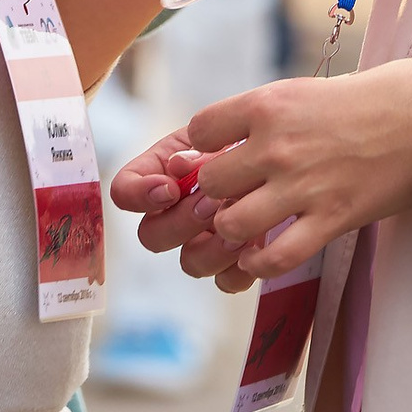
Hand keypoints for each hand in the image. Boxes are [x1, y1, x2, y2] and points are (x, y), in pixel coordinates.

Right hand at [111, 130, 247, 281]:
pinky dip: (240, 267)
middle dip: (182, 221)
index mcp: (162, 173)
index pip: (124, 192)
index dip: (139, 195)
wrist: (287, 152)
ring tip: (240, 225)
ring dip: (213, 248)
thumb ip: (201, 147)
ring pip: (190, 263)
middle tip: (212, 203)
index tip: (170, 187)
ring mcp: (203, 240)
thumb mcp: (225, 130)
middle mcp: (175, 212)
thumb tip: (177, 168)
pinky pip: (226, 280)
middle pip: (152, 236)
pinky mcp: (233, 261)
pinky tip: (257, 242)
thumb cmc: (250, 134)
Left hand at [113, 61, 411, 289]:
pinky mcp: (332, 217)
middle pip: (211, 183)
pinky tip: (262, 256)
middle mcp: (278, 143)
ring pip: (232, 223)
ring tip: (242, 230)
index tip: (215, 157)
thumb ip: (263, 118)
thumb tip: (222, 145)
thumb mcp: (304, 93)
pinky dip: (260, 264)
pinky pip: (275, 257)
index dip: (202, 149)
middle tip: (226, 202)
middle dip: (213, 197)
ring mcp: (304, 184)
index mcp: (269, 103)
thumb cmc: (367, 100)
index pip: (200, 131)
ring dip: (231, 232)